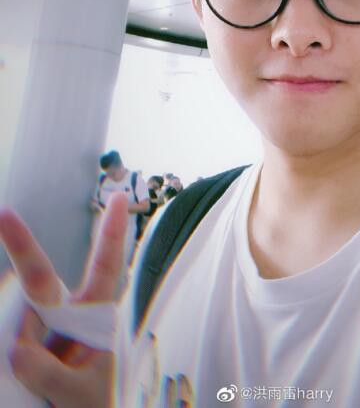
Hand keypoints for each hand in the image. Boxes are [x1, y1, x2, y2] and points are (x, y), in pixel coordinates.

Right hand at [0, 193, 127, 406]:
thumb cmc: (87, 406)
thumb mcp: (77, 394)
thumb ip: (51, 373)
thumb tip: (17, 348)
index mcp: (93, 316)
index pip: (107, 268)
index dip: (113, 234)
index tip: (120, 199)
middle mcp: (63, 313)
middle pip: (39, 279)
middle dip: (21, 245)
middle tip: (3, 215)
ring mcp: (34, 327)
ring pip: (17, 320)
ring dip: (18, 350)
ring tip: (35, 385)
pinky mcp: (14, 343)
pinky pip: (7, 338)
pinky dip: (10, 354)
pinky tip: (15, 363)